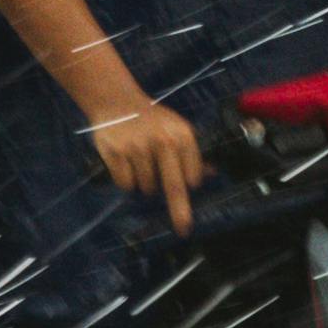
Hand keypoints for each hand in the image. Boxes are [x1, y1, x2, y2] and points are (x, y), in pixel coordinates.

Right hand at [85, 91, 205, 224]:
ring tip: (139, 162)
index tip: (188, 187)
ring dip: (144, 184)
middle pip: (173, 186)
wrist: (117, 100)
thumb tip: (211, 173)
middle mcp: (162, 141)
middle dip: (179, 211)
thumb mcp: (176, 128)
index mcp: (182, 135)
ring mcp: (137, 147)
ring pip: (146, 187)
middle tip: (183, 228)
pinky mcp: (116, 152)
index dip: (189, 183)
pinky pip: (126, 184)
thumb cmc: (151, 119)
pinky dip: (125, 180)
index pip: (192, 175)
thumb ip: (192, 152)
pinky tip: (124, 162)